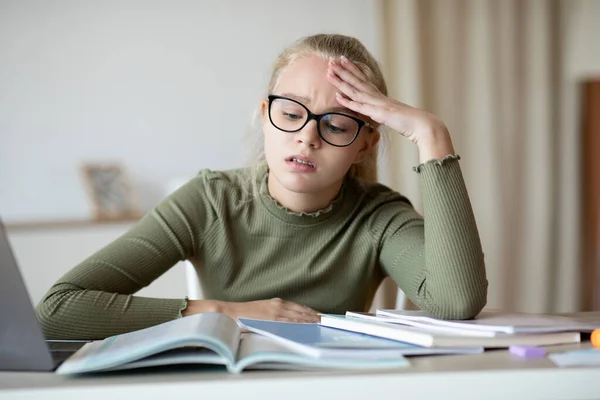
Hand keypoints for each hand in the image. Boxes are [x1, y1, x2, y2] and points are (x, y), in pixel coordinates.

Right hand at [183, 298, 319, 322]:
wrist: (230, 313)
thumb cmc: (246, 315)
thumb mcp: (263, 312)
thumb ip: (275, 315)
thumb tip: (286, 322)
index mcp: (276, 303)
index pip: (298, 307)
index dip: (309, 311)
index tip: (318, 315)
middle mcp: (278, 305)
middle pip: (300, 311)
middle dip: (313, 315)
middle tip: (324, 319)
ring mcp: (275, 311)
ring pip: (297, 316)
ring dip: (309, 319)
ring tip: (319, 323)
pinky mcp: (271, 318)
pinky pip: (289, 321)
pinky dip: (299, 322)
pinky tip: (306, 325)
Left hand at [326, 56, 449, 146]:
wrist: (421, 124)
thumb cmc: (408, 121)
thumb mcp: (392, 115)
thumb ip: (383, 112)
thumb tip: (378, 112)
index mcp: (380, 96)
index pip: (363, 79)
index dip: (352, 69)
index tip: (342, 60)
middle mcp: (377, 96)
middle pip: (357, 80)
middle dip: (343, 70)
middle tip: (331, 60)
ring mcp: (377, 103)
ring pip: (355, 90)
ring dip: (341, 81)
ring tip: (329, 72)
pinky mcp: (378, 113)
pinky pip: (360, 107)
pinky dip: (348, 102)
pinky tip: (338, 96)